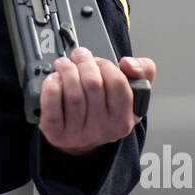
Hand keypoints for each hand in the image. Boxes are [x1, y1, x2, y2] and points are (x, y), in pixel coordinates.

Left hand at [40, 48, 155, 155]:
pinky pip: (52, 105)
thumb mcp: (133, 93)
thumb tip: (128, 63)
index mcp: (124, 119)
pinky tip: (55, 79)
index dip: (105, 64)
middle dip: (84, 62)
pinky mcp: (56, 133)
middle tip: (78, 56)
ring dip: (66, 70)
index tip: (97, 60)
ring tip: (64, 64)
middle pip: (93, 85)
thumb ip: (142, 71)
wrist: (83, 138)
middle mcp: (103, 130)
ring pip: (73, 93)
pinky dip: (51, 85)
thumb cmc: (107, 109)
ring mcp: (79, 134)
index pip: (118, 83)